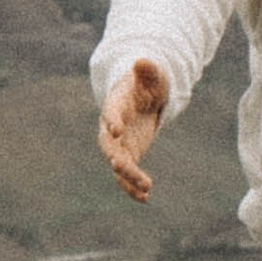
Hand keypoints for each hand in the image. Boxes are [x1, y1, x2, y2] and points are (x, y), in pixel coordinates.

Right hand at [98, 59, 169, 201]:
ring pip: (118, 163)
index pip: (110, 112)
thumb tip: (143, 61)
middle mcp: (112, 127)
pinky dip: (133, 187)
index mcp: (115, 104)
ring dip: (129, 177)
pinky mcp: (128, 155)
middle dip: (116, 156)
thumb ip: (147, 70)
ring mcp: (119, 143)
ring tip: (146, 188)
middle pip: (109, 144)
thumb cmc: (146, 82)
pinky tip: (144, 199)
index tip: (116, 129)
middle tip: (123, 167)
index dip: (112, 119)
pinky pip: (126, 175)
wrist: (143, 97)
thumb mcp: (151, 74)